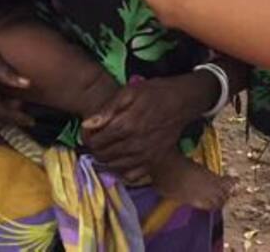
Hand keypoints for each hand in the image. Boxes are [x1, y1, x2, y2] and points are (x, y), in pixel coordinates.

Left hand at [81, 74, 216, 181]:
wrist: (183, 101)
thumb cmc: (154, 92)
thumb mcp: (129, 92)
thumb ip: (107, 109)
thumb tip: (86, 125)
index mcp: (126, 125)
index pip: (96, 141)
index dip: (87, 137)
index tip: (88, 131)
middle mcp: (134, 145)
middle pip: (103, 156)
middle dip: (94, 148)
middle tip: (96, 139)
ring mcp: (145, 156)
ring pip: (114, 167)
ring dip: (105, 159)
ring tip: (106, 147)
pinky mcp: (155, 162)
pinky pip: (132, 176)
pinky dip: (122, 171)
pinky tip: (121, 159)